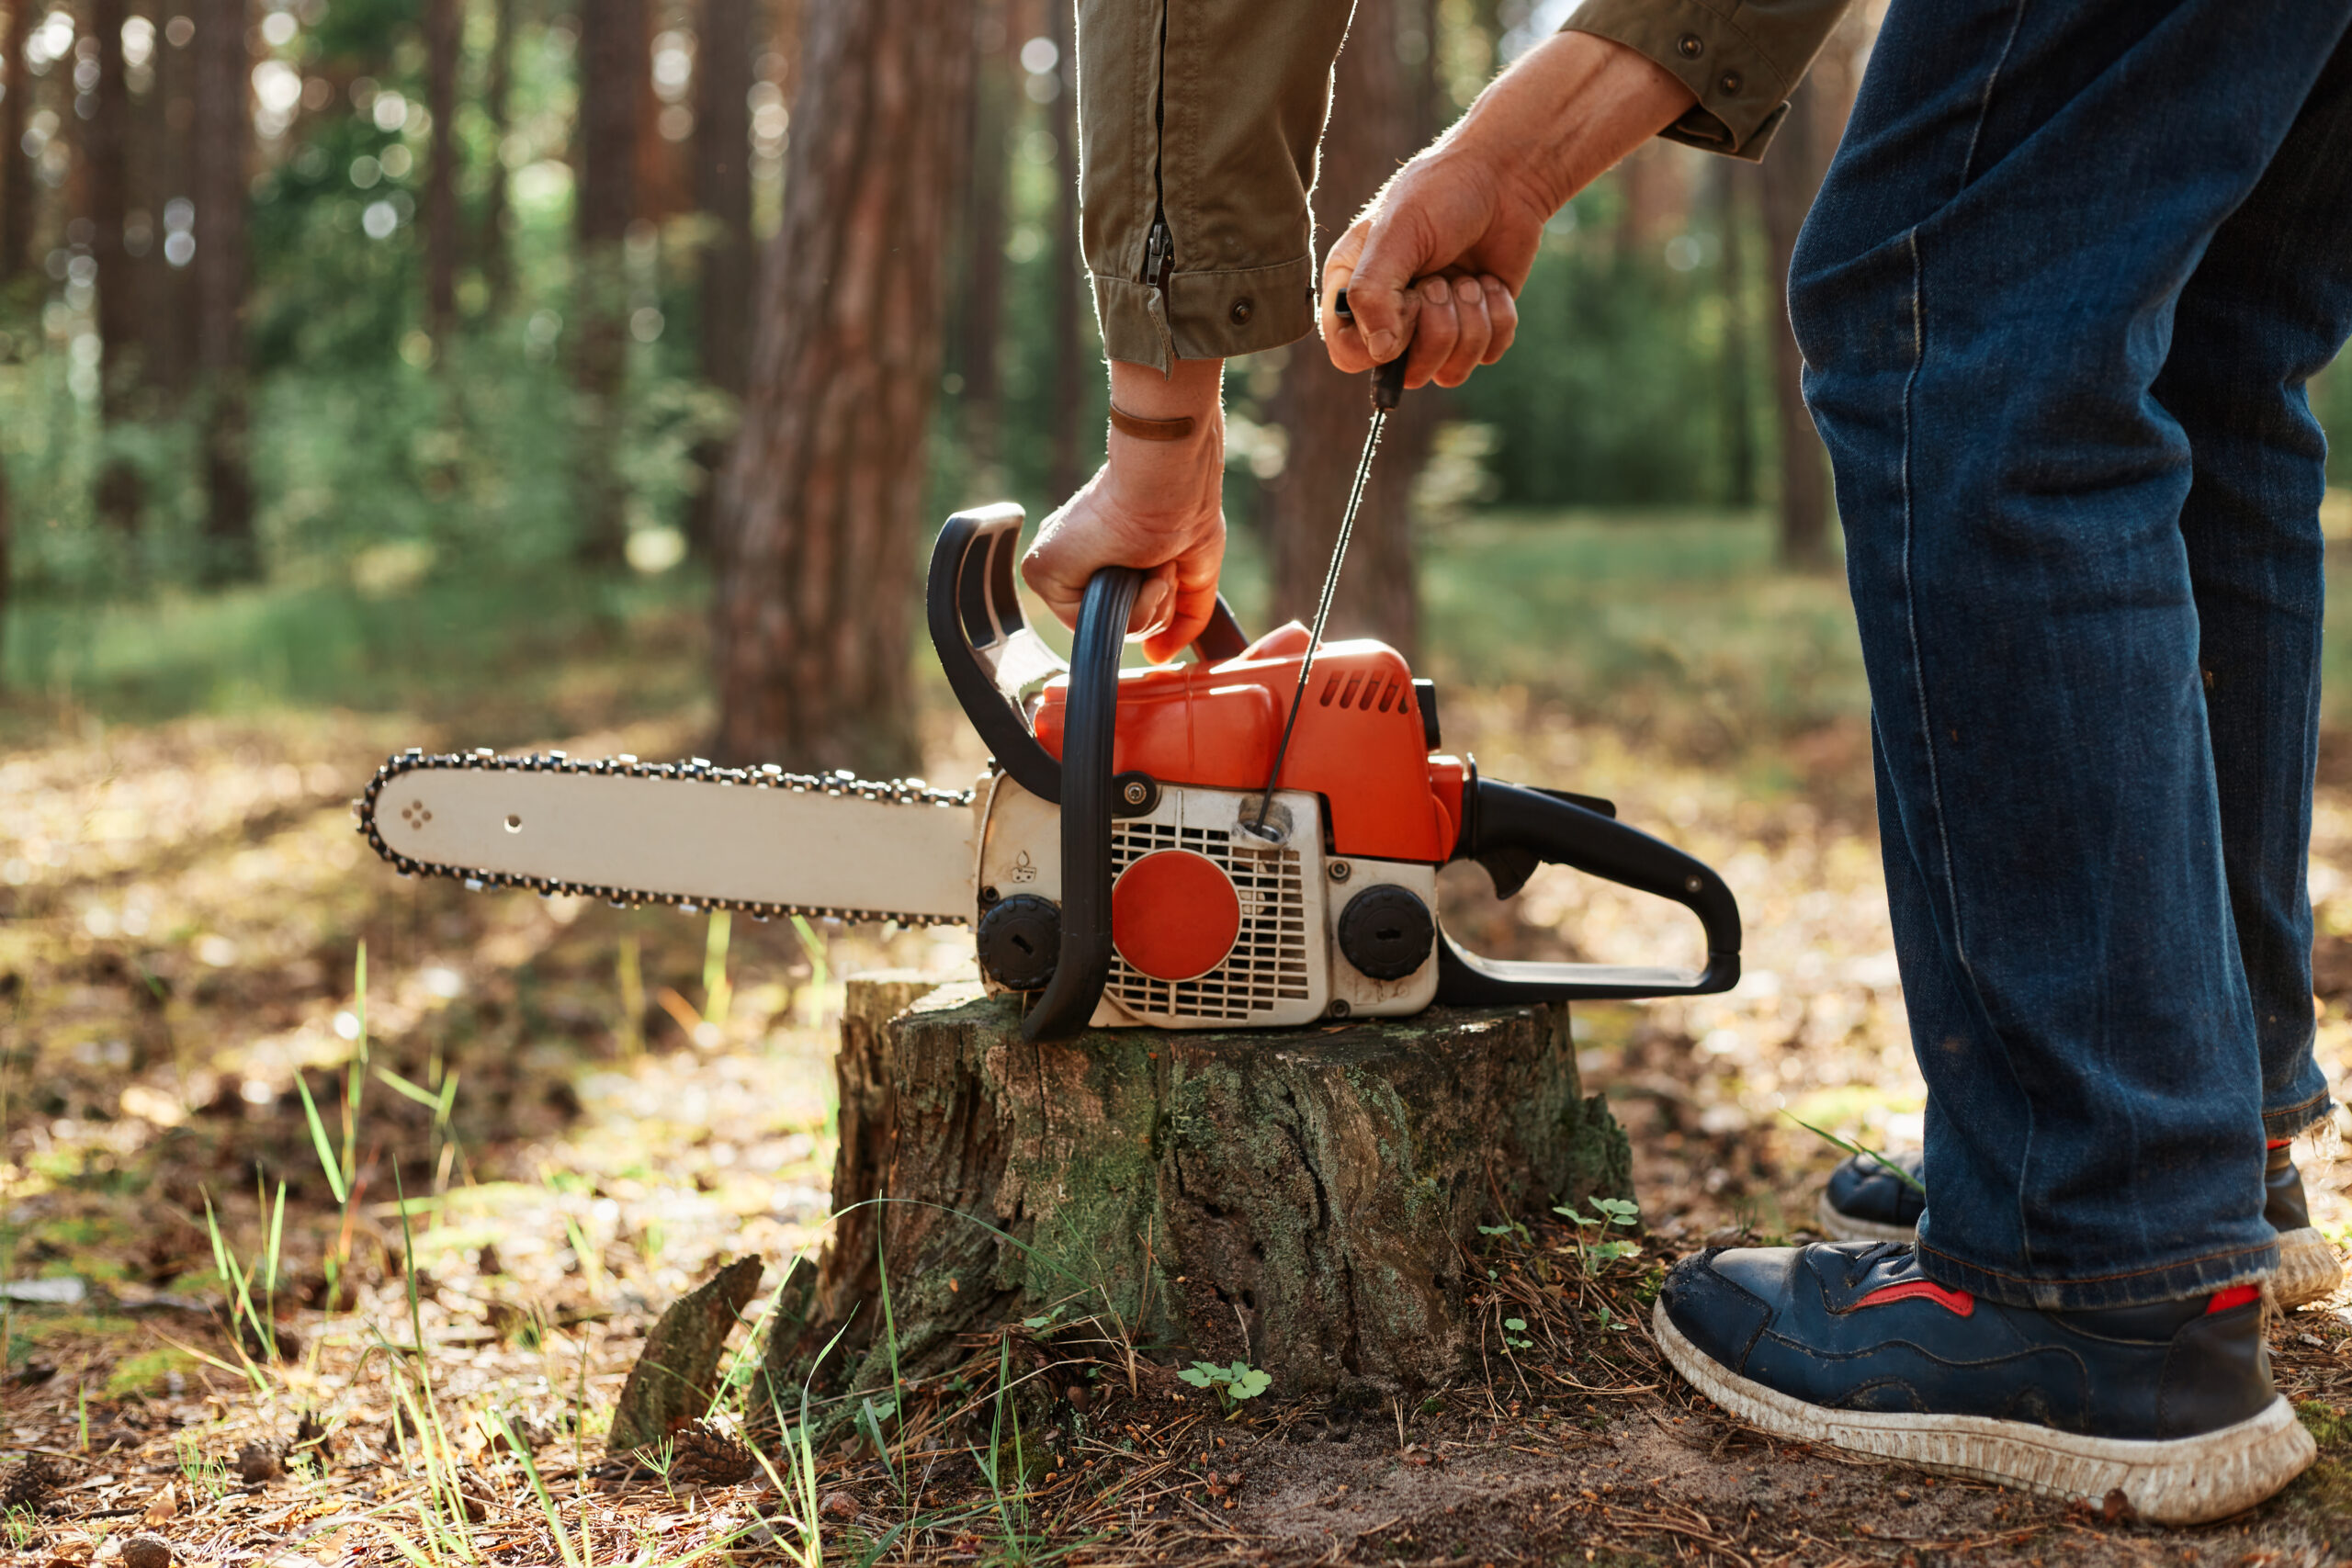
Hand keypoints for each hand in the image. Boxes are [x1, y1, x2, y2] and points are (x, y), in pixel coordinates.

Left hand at [1022, 358, 1226, 663]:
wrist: (1172, 487)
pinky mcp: (1041, 570)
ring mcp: (1057, 568)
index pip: (1122, 610)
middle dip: (1154, 605)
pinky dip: (1129, 605)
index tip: (1167, 566)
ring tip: (1151, 561)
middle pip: (1117, 624)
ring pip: (1105, 627)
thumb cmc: (1187, 512)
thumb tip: (1157, 657)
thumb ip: (1181, 620)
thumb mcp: (1194, 575)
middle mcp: (1075, 563)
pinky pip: (1089, 624)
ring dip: (1147, 604)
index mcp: (1101, 556)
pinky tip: (1134, 568)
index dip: (1154, 602)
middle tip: (1161, 564)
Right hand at [1325, 31, 1697, 384]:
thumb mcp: (1396, 234)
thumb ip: (1373, 293)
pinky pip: (1489, 355)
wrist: (1506, 177)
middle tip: (1442, 279)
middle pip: (1406, 372)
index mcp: (1354, 292)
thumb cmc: (1440, 194)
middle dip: (1436, 325)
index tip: (1407, 302)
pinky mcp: (1477, 328)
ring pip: (1450, 372)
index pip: (1348, 355)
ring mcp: (1435, 327)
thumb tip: (1382, 353)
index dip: (1380, 343)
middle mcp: (1391, 317)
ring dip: (1471, 321)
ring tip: (1470, 278)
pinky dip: (1498, 317)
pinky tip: (1490, 282)